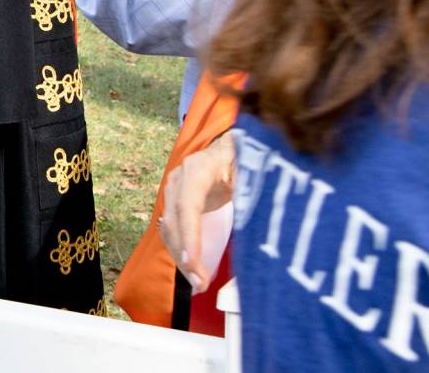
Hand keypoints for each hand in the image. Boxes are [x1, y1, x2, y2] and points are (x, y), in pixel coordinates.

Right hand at [160, 130, 237, 294]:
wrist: (231, 147)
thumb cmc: (245, 156)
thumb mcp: (253, 169)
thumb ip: (253, 190)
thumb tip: (261, 221)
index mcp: (198, 169)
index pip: (188, 206)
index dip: (189, 235)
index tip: (192, 263)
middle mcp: (179, 179)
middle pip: (174, 222)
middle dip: (185, 255)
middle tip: (201, 283)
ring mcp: (174, 191)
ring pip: (169, 229)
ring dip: (181, 258)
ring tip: (199, 283)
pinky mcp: (177, 203)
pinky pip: (173, 230)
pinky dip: (181, 251)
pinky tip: (193, 269)